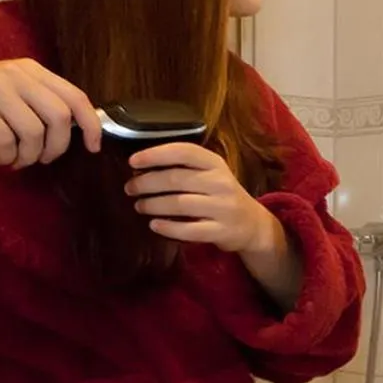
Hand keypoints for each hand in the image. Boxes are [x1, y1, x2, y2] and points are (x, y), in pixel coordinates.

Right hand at [0, 60, 102, 166]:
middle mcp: (14, 73)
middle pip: (60, 117)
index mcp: (28, 68)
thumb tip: (75, 129)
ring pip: (34, 132)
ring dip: (28, 156)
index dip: (91, 125)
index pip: (76, 96)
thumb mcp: (6, 89)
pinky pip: (5, 140)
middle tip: (42, 159)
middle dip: (57, 147)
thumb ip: (37, 101)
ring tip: (15, 160)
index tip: (93, 147)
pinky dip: (6, 156)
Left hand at [126, 142, 282, 253]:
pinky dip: (168, 227)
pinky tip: (154, 225)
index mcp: (215, 164)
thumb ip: (184, 167)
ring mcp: (223, 207)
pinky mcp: (221, 231)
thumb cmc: (221, 195)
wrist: (252, 224)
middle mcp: (221, 182)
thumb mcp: (211, 174)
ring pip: (179, 204)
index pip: (183, 152)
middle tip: (130, 188)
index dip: (155, 155)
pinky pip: (189, 229)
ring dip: (153, 205)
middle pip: (176, 179)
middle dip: (147, 183)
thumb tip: (142, 167)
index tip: (132, 161)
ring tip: (139, 206)